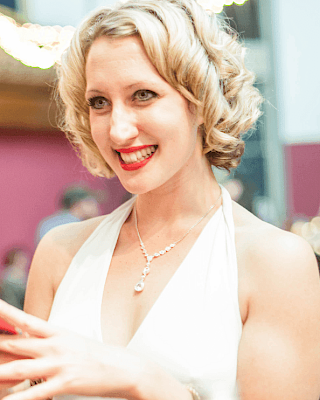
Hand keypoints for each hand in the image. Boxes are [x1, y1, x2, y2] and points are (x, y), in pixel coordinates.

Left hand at [0, 300, 144, 399]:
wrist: (121, 366)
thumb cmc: (93, 354)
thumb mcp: (69, 342)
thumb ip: (43, 344)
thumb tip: (19, 345)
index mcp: (56, 332)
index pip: (24, 320)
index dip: (5, 312)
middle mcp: (54, 345)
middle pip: (14, 344)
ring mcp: (58, 364)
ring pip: (18, 368)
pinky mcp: (65, 383)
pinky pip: (34, 393)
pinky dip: (17, 399)